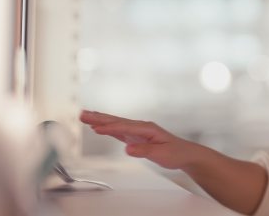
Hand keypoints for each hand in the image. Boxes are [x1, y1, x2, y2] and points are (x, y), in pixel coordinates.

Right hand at [79, 110, 198, 169]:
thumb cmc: (176, 152)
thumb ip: (144, 150)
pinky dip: (107, 129)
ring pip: (115, 124)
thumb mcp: (161, 154)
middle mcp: (141, 127)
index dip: (110, 128)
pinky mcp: (136, 137)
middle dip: (99, 118)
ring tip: (85, 116)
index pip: (124, 127)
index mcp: (147, 128)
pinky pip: (118, 131)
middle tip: (82, 114)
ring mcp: (138, 131)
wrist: (185, 154)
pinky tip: (98, 128)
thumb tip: (128, 148)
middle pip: (116, 121)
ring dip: (100, 120)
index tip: (96, 128)